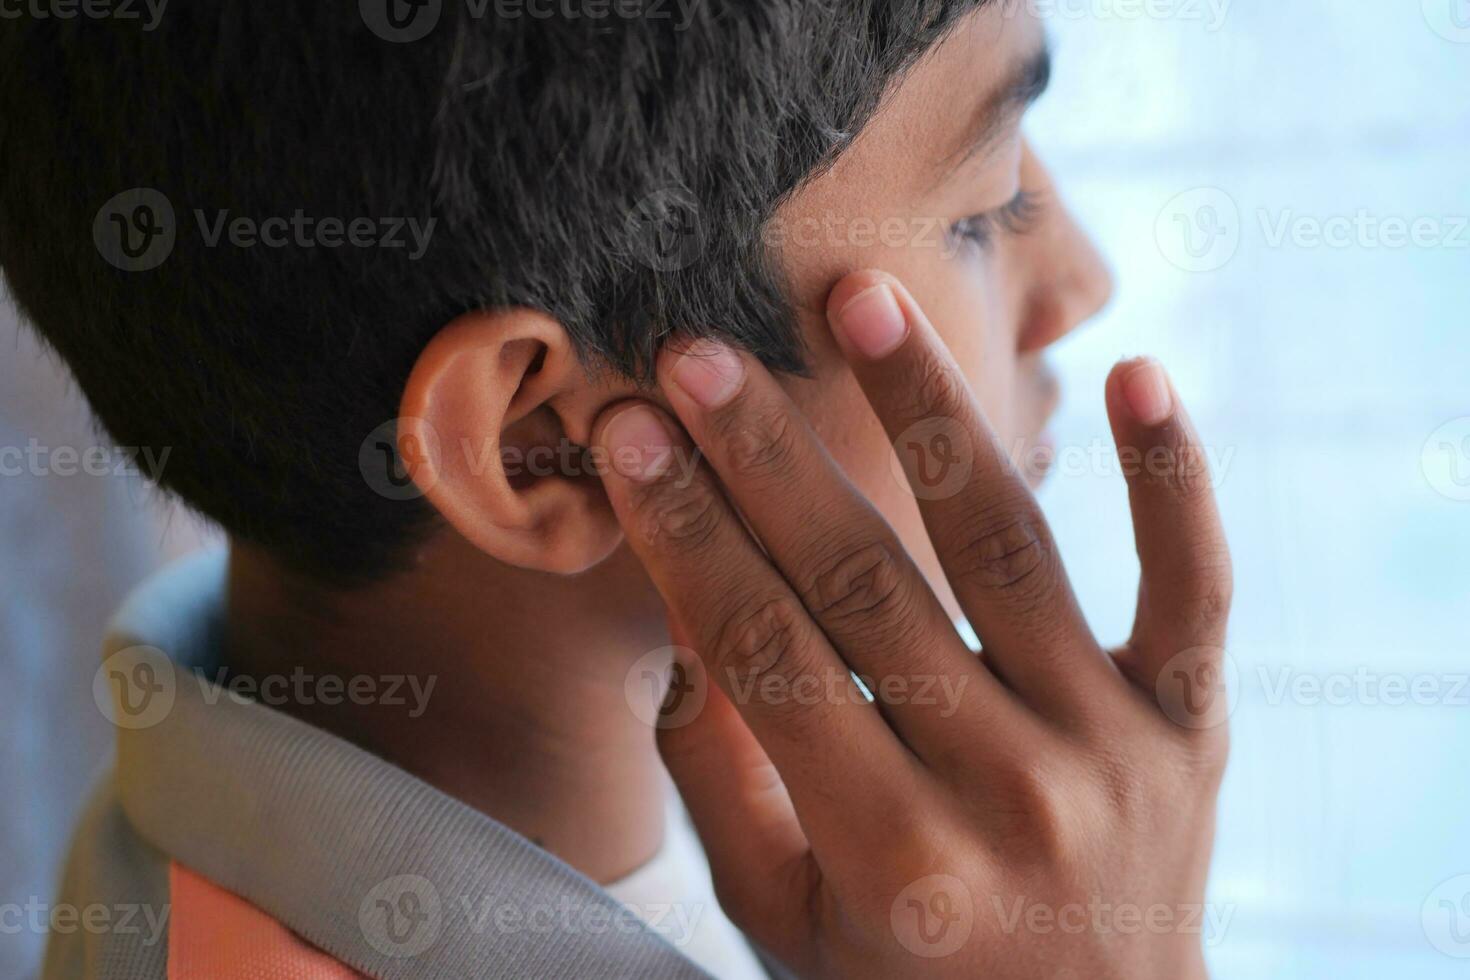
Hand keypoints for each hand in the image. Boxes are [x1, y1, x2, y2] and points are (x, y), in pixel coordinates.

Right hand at [592, 270, 1232, 978]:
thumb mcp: (785, 918)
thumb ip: (722, 782)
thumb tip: (676, 626)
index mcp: (888, 853)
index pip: (762, 652)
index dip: (684, 533)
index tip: (627, 435)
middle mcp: (1004, 791)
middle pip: (863, 587)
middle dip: (766, 458)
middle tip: (696, 354)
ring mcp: (1109, 748)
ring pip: (1009, 550)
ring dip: (928, 414)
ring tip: (861, 301)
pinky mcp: (1188, 723)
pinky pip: (1192, 588)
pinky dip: (1169, 481)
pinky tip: (1137, 374)